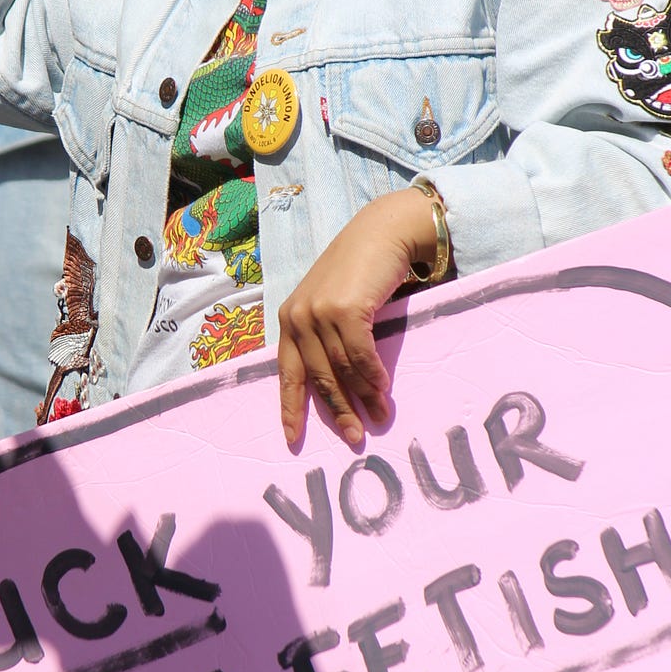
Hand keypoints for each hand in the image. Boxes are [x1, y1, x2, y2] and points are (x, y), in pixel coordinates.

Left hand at [276, 188, 440, 448]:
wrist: (382, 232)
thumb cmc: (361, 270)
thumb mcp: (333, 304)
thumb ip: (327, 339)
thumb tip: (343, 388)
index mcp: (289, 319)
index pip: (286, 372)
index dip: (291, 407)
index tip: (292, 439)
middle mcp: (298, 316)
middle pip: (318, 377)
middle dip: (337, 411)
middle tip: (353, 438)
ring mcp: (319, 312)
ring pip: (342, 370)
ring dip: (363, 398)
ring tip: (379, 418)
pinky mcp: (344, 309)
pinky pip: (360, 356)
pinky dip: (373, 378)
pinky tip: (384, 392)